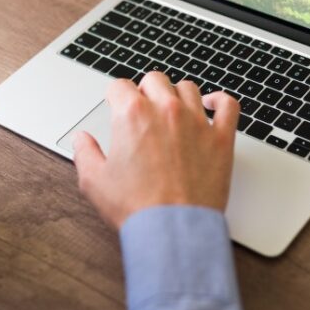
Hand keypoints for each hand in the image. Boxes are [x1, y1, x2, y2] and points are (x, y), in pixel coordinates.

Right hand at [73, 72, 239, 229]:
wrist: (172, 230)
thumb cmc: (136, 207)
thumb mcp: (94, 181)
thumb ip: (85, 153)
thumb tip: (81, 139)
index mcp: (133, 115)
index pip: (120, 86)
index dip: (115, 96)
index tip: (116, 104)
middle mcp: (166, 110)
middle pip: (155, 80)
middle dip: (145, 91)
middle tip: (143, 108)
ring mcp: (197, 122)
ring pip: (188, 88)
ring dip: (177, 94)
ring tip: (172, 109)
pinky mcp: (221, 138)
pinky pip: (228, 105)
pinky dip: (220, 101)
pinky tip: (213, 105)